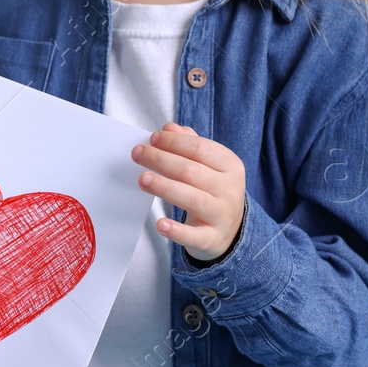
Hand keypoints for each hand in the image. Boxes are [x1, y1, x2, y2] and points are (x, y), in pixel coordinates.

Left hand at [132, 122, 245, 261]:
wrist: (230, 230)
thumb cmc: (211, 189)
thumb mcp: (208, 165)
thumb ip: (189, 144)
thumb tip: (169, 128)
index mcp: (230, 166)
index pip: (200, 149)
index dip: (174, 142)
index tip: (152, 138)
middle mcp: (230, 190)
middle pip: (192, 172)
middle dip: (162, 160)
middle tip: (137, 154)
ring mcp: (222, 215)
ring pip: (192, 199)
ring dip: (165, 187)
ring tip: (142, 179)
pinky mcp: (212, 238)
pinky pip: (194, 235)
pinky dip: (177, 231)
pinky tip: (160, 224)